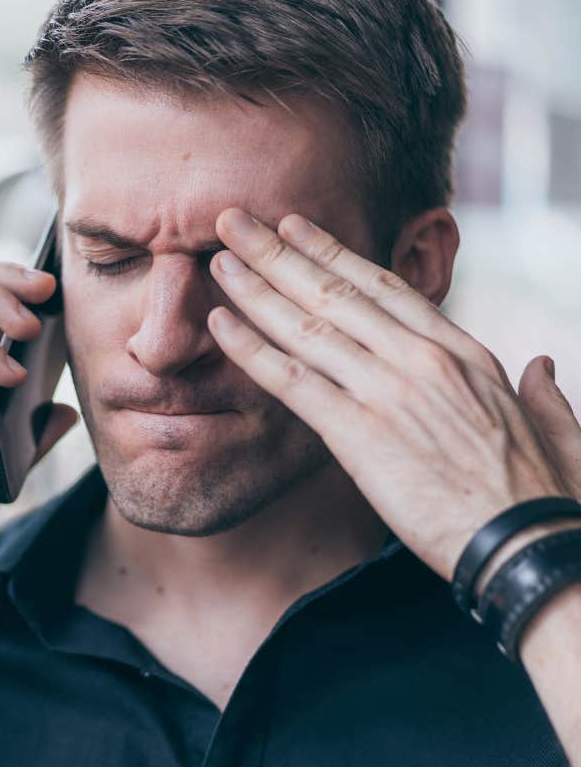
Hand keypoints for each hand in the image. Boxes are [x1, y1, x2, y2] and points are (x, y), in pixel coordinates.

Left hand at [206, 208, 580, 582]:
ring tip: (218, 257)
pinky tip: (220, 323)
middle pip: (336, 291)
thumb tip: (544, 364)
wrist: (528, 546)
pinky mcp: (360, 435)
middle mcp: (421, 358)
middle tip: (235, 220)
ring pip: (308, 326)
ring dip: (256, 287)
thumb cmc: (545, 497)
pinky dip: (252, 349)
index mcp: (463, 353)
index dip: (333, 253)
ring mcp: (389, 392)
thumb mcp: (557, 429)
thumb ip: (544, 392)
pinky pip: (293, 381)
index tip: (296, 228)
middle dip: (279, 251)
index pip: (385, 287)